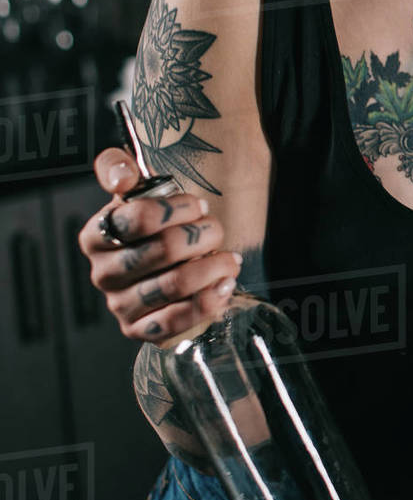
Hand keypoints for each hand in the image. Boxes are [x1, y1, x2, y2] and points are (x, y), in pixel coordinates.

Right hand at [77, 146, 242, 344]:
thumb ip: (119, 169)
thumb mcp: (139, 189)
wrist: (177, 264)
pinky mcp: (141, 330)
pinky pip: (177, 320)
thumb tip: (122, 177)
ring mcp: (121, 305)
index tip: (199, 205)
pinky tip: (225, 284)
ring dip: (213, 266)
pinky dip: (210, 300)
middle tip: (216, 231)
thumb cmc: (161, 224)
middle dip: (202, 235)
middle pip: (164, 249)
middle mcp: (104, 273)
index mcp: (97, 235)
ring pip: (175, 283)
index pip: (136, 218)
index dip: (178, 208)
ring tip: (229, 258)